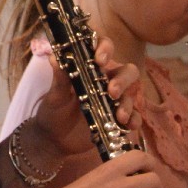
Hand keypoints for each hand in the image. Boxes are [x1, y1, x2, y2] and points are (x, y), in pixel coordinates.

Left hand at [28, 37, 140, 155]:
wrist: (54, 139)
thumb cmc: (53, 111)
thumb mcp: (55, 95)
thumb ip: (59, 78)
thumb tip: (54, 58)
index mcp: (90, 70)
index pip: (104, 50)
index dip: (105, 48)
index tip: (99, 59)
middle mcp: (105, 82)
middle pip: (126, 71)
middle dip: (123, 79)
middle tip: (111, 91)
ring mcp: (113, 101)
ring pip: (131, 95)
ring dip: (127, 104)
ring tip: (119, 116)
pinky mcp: (117, 119)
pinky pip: (133, 117)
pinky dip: (134, 120)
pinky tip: (128, 126)